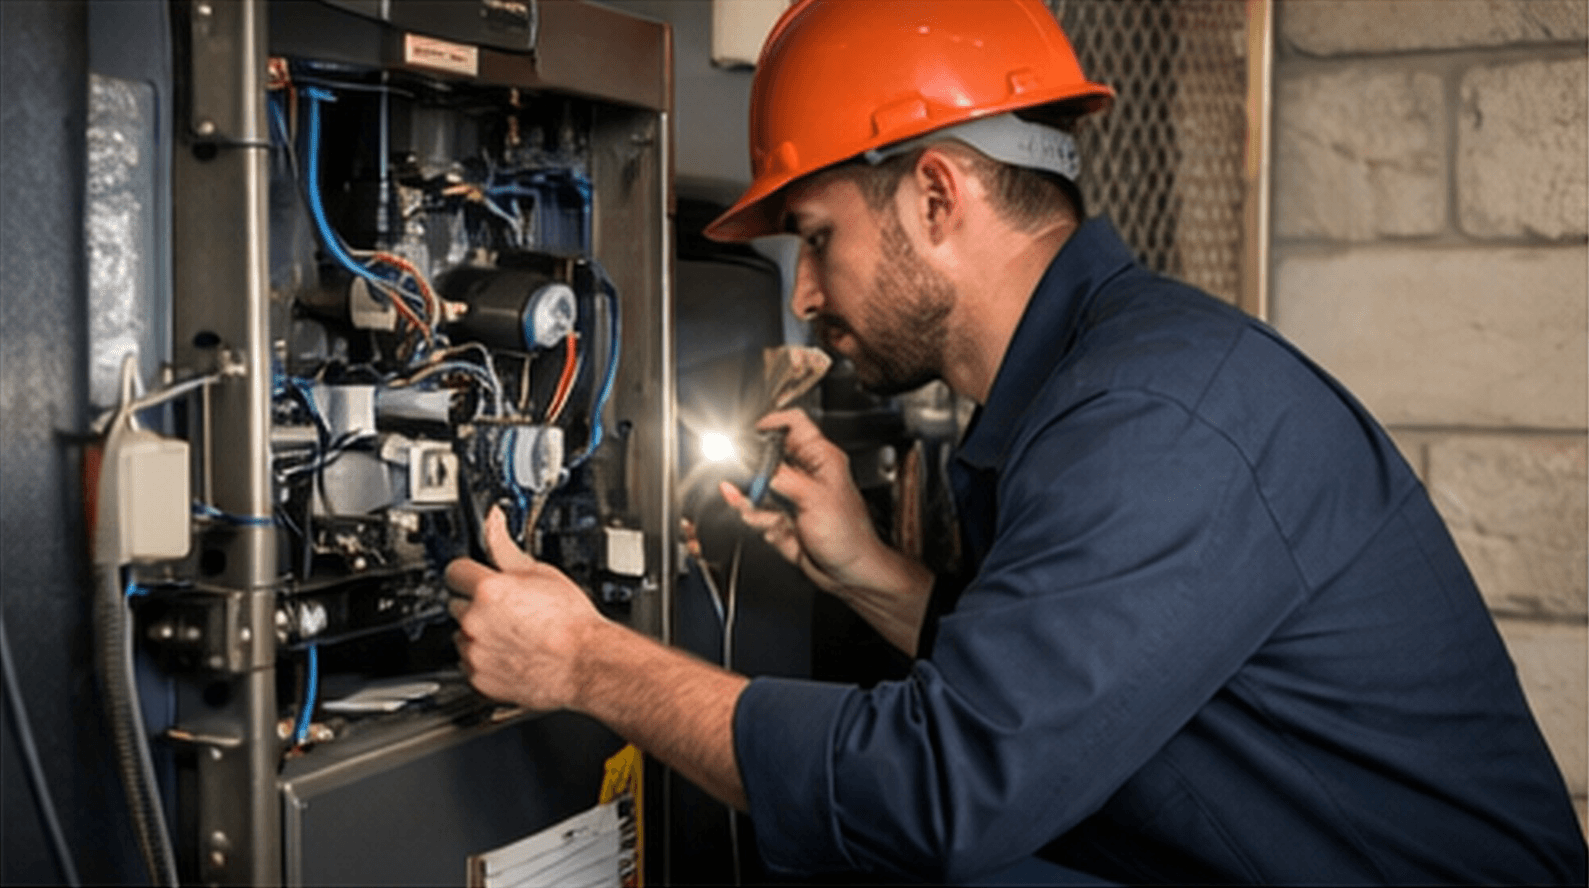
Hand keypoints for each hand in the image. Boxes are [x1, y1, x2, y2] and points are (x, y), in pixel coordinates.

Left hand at [446, 506, 602, 710]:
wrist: (585, 662)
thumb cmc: (571, 622)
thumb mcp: (542, 573)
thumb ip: (506, 548)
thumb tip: (493, 521)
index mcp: (488, 590)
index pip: (454, 570)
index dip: (470, 572)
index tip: (480, 577)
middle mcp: (475, 621)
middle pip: (456, 602)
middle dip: (475, 603)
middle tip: (506, 607)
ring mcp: (474, 652)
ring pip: (461, 633)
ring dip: (477, 631)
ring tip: (510, 631)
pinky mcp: (478, 677)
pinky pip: (468, 662)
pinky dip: (482, 658)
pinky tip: (509, 651)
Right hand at [719, 408, 889, 595]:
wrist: (849, 574)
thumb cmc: (849, 537)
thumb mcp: (813, 499)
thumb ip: (780, 479)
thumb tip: (755, 467)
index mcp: (820, 459)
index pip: (793, 425)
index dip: (771, 423)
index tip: (751, 433)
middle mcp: (804, 474)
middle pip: (766, 458)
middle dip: (753, 473)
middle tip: (750, 485)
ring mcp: (792, 497)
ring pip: (757, 488)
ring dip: (754, 502)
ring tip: (764, 513)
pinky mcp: (782, 518)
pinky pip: (757, 513)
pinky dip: (758, 520)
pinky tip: (772, 527)